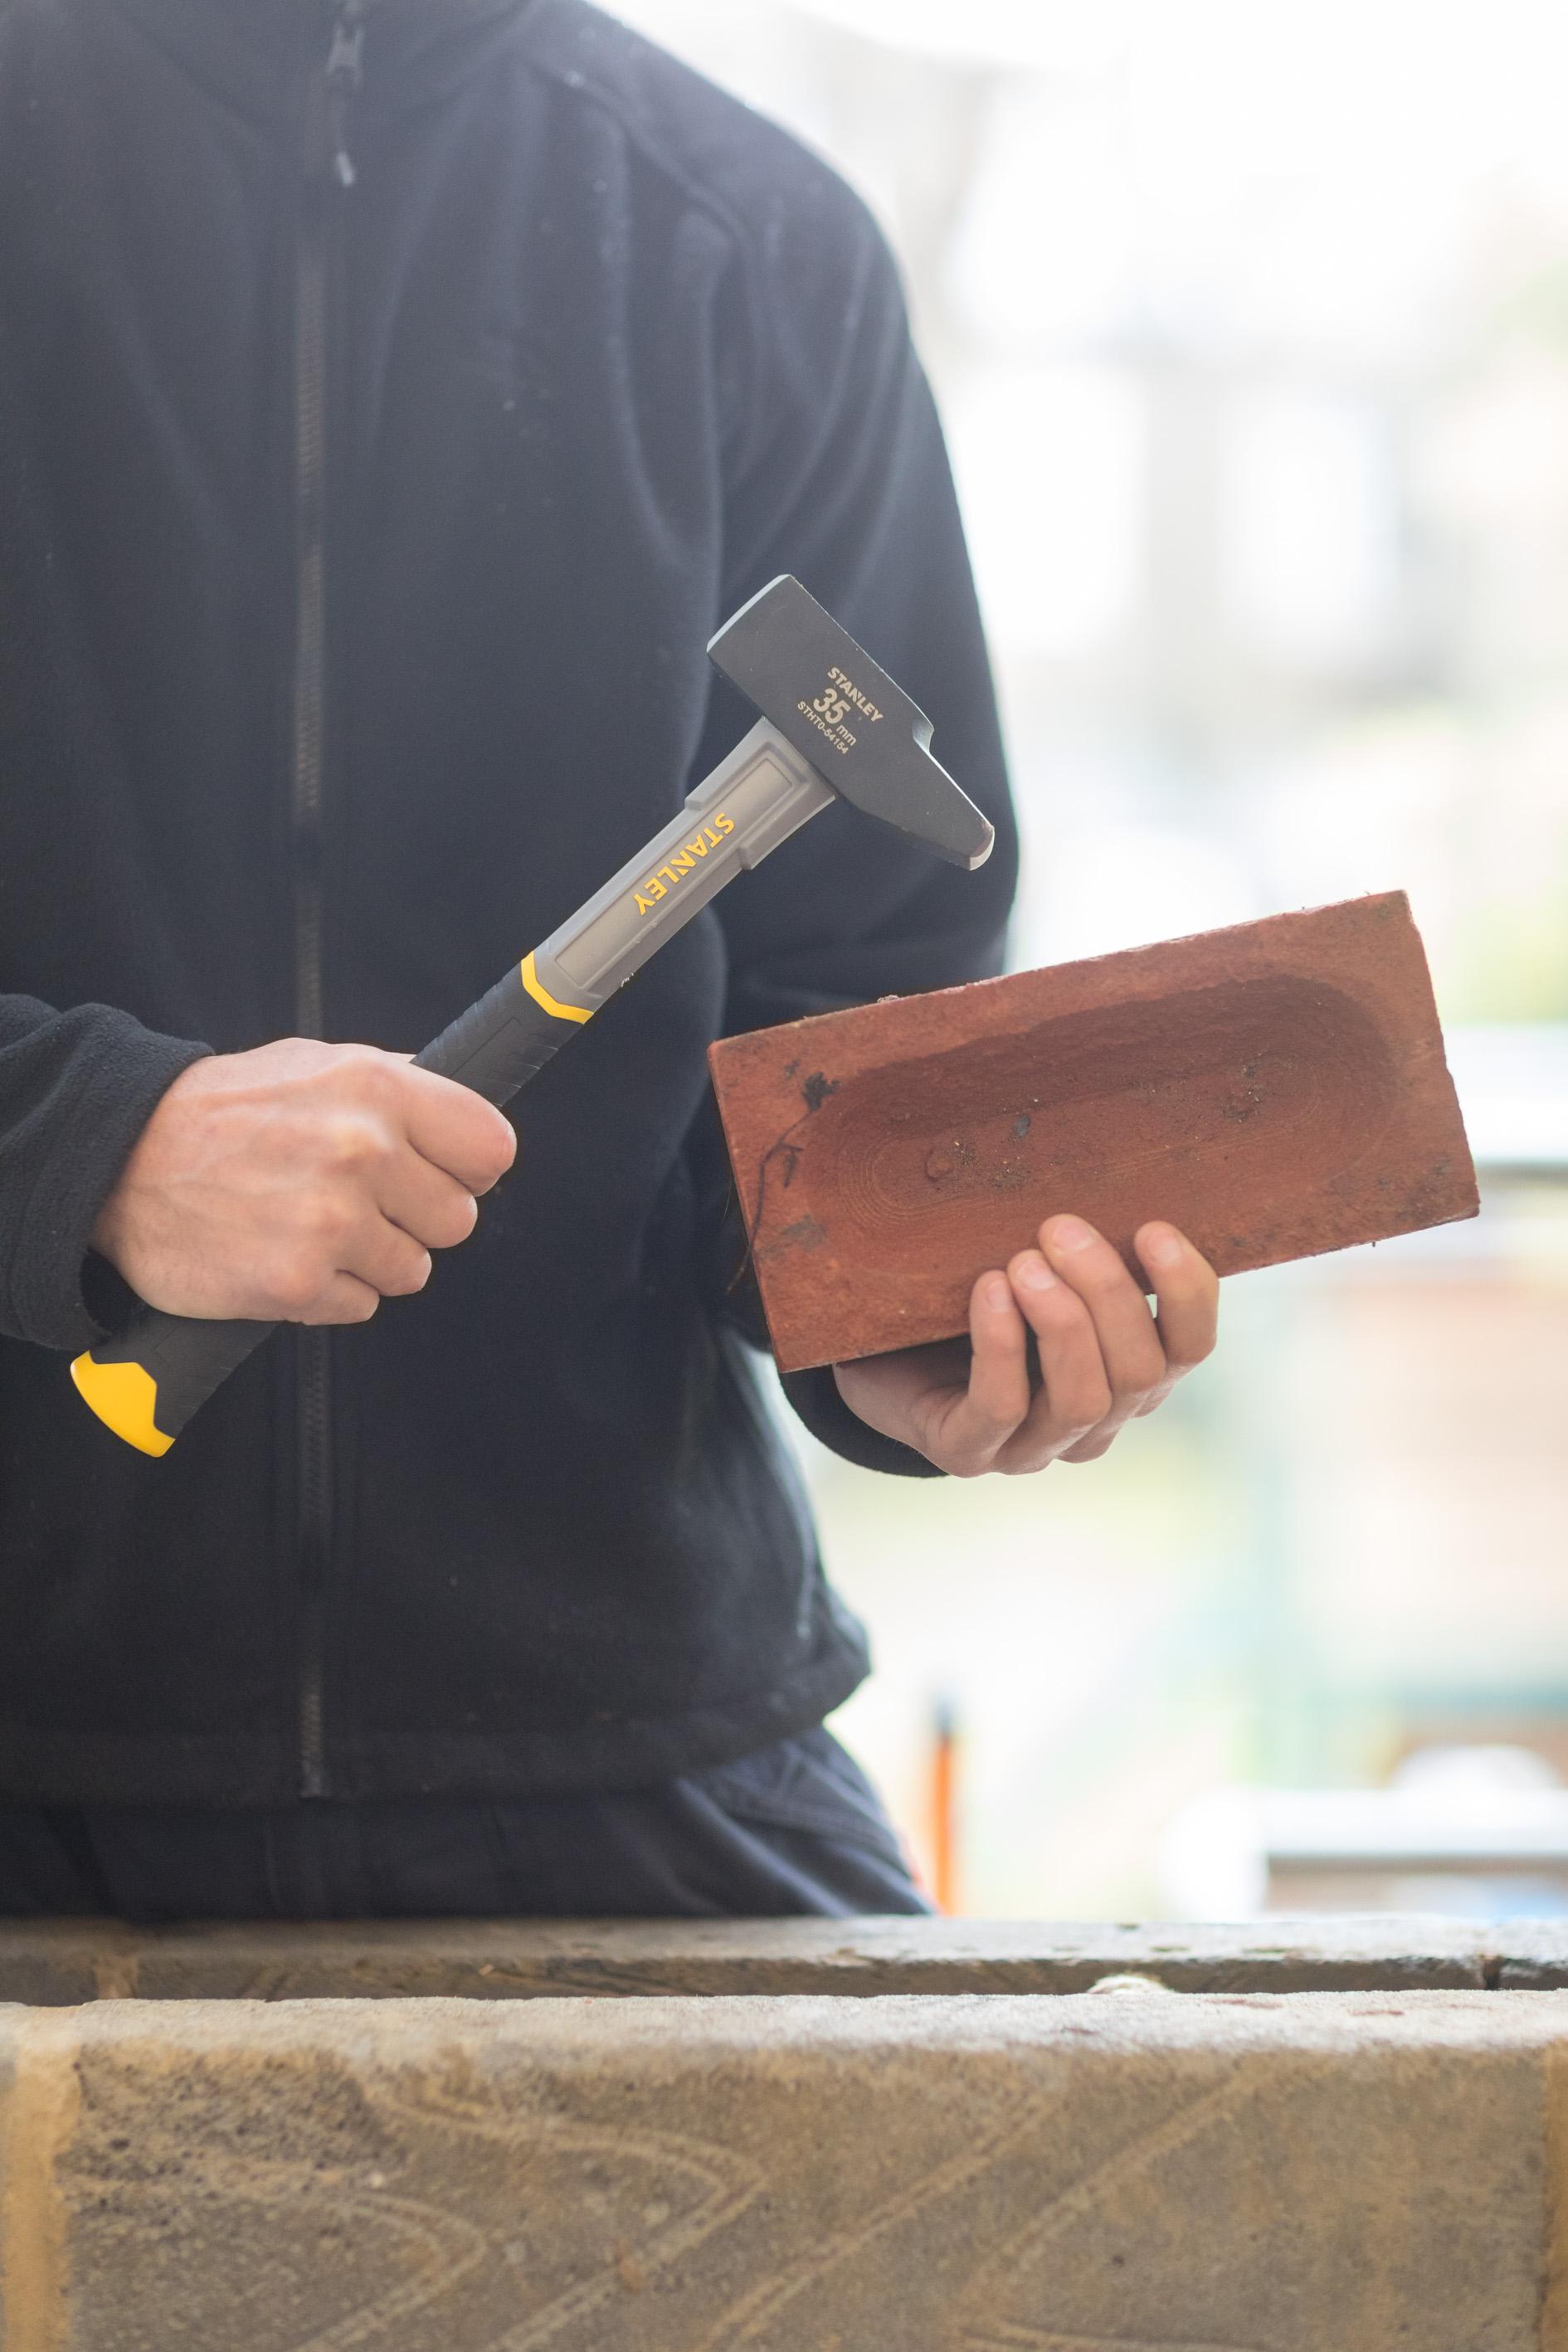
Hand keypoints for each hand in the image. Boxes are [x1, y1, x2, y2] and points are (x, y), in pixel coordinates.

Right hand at [90, 1040, 515, 1323]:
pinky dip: (330, 1291)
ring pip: (413, 1270)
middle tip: (361, 1202)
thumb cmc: (224, 1111)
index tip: (443, 1174)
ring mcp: (331, 1222)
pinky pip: (361, 1305)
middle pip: (458, 1220)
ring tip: (314, 1225)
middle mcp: (362, 1152)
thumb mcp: (313, 1063)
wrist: (120, 1159)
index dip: (470, 1169)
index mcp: (377, 1089)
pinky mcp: (298, 1283)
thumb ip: (393, 1082)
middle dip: (416, 1218)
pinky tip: (287, 1254)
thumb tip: (459, 1109)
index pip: (491, 1149)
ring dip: (372, 1259)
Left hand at [832, 1217, 1217, 1475]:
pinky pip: (1001, 1409)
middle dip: (1109, 1294)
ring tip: (1022, 1262)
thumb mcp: (1042, 1265)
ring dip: (1062, 1323)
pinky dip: (1001, 1347)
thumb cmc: (976, 1297)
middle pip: (1140, 1371)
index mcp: (1131, 1373)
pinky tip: (988, 1291)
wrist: (883, 1358)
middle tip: (1060, 1228)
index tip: (1153, 1227)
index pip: (1193, 1347)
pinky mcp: (970, 1451)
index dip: (1187, 1292)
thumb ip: (1081, 1244)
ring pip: (1083, 1400)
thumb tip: (1106, 1160)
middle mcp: (1097, 1420)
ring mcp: (1035, 1447)